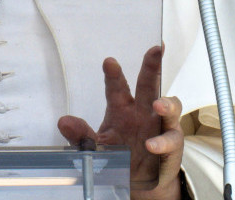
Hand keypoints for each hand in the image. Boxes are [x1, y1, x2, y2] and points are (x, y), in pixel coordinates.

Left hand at [58, 45, 184, 199]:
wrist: (137, 183)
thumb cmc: (118, 156)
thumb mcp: (95, 147)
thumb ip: (80, 135)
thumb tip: (63, 121)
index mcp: (122, 109)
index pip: (117, 87)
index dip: (113, 74)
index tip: (109, 62)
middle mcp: (142, 113)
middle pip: (149, 85)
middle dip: (152, 66)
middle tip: (156, 50)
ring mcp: (159, 126)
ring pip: (169, 108)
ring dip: (166, 104)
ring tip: (159, 104)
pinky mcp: (171, 145)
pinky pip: (170, 139)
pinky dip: (162, 142)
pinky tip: (151, 145)